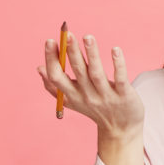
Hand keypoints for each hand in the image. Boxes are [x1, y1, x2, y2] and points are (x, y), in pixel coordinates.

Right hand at [38, 32, 145, 164]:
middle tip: (67, 34)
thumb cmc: (96, 110)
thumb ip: (55, 86)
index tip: (51, 41)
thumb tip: (39, 68)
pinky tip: (115, 49)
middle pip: (77, 72)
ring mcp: (106, 96)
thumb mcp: (73, 101)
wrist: (121, 130)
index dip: (52, 59)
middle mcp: (87, 96)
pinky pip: (120, 78)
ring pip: (96, 73)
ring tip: (88, 36)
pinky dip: (118, 64)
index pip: (56, 77)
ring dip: (92, 54)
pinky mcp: (124, 96)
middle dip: (71, 52)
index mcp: (72, 96)